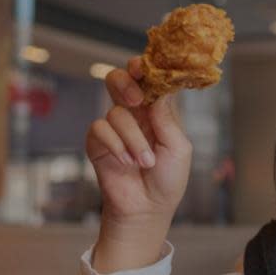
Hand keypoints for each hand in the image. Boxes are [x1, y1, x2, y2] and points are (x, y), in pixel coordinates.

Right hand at [85, 58, 192, 271]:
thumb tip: (159, 91)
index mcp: (158, 111)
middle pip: (120, 80)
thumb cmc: (168, 178)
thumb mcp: (178, 148)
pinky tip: (125, 161)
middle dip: (126, 83)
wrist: (148, 207)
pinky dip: (115, 145)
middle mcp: (135, 114)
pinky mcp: (97, 141)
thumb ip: (167, 119)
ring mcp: (115, 126)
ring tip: (145, 162)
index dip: (144, 68)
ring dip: (133, 139)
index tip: (144, 66)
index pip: (148, 80)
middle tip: (136, 100)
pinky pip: (100, 129)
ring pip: (116, 112)